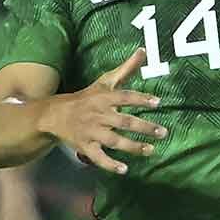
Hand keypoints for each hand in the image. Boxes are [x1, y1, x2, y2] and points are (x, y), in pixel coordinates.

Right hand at [40, 49, 165, 174]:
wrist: (55, 114)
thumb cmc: (87, 97)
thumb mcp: (105, 81)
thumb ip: (126, 68)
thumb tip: (143, 50)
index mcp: (104, 98)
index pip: (125, 97)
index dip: (141, 99)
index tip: (158, 102)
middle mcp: (99, 114)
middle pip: (124, 121)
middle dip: (144, 128)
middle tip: (164, 132)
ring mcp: (92, 132)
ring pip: (114, 141)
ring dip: (133, 147)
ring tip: (151, 150)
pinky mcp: (85, 147)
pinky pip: (98, 157)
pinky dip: (110, 165)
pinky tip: (124, 169)